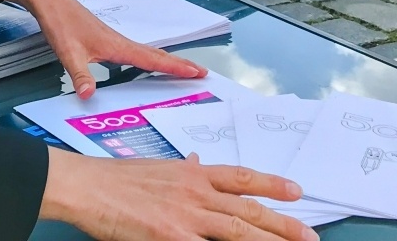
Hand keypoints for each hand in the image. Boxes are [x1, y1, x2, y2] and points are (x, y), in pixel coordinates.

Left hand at [0, 0, 205, 97]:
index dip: (175, 67)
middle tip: (201, 73)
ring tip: (180, 71)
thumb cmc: (60, 23)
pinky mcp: (104, 40)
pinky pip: (133, 52)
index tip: (198, 71)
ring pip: (145, 53)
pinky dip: (146, 59)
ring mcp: (112, 40)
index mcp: (116, 46)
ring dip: (164, 62)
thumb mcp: (68, 51)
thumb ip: (80, 74)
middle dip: (178, 64)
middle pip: (155, 55)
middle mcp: (119, 42)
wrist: (49, 1)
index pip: (151, 59)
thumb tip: (89, 96)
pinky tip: (142, 66)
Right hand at [42, 148, 316, 240]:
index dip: (271, 185)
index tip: (296, 192)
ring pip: (236, 232)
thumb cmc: (113, 178)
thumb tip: (198, 163)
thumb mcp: (155, 168)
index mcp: (191, 174)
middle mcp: (194, 193)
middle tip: (310, 234)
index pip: (240, 178)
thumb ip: (181, 171)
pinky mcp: (170, 238)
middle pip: (247, 210)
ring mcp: (184, 217)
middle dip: (282, 225)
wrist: (86, 185)